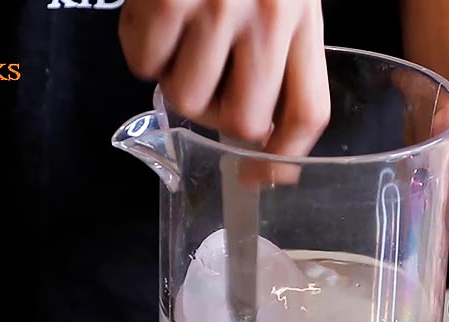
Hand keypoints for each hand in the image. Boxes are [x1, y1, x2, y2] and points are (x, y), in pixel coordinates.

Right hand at [118, 0, 330, 156]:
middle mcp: (268, 18)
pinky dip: (140, 47)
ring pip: (188, 100)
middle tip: (207, 88)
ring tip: (178, 40)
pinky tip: (153, 15)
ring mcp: (216, 9)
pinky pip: (144, 60)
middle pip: (247, 123)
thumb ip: (280, 44)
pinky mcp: (167, 0)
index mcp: (303, 17)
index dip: (285, 158)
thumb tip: (260, 124)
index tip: (265, 178)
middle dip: (219, 120)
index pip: (308, 111)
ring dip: (173, 79)